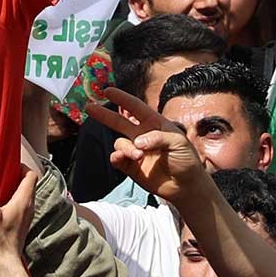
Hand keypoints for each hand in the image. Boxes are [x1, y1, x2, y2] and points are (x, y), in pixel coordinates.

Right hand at [0, 166, 38, 267]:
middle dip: (17, 175)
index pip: (31, 175)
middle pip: (29, 184)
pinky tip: (0, 205)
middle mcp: (29, 206)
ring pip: (25, 195)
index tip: (8, 164)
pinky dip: (13, 199)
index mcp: (23, 200)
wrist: (5, 262)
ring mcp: (26, 216)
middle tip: (1, 173)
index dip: (22, 166)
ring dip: (15, 188)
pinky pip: (21, 205)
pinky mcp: (21, 223)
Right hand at [87, 87, 209, 209]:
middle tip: (89, 106)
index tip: (107, 90)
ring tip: (138, 156)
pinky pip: (117, 159)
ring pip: (119, 143)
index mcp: (154, 124)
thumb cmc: (186, 159)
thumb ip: (158, 138)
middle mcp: (142, 135)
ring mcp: (136, 151)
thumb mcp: (178, 142)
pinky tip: (121, 159)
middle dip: (104, 114)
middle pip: (119, 121)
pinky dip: (117, 157)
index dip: (122, 98)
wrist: (186, 186)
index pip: (135, 108)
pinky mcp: (131, 167)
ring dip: (125, 148)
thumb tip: (137, 141)